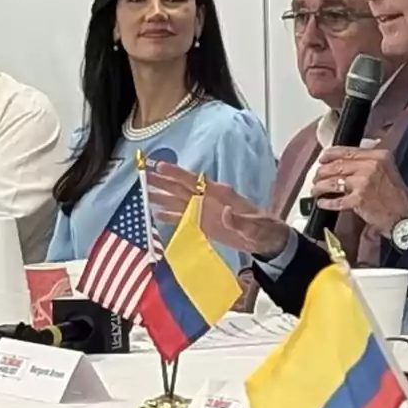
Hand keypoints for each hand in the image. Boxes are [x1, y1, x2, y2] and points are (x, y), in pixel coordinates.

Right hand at [147, 162, 290, 257]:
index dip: (177, 174)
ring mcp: (204, 210)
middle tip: (141, 174)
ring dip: (160, 196)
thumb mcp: (255, 226)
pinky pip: (181, 217)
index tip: (159, 166)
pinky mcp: (203, 223)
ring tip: (141, 192)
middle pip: (180, 187)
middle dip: (161, 181)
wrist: (267, 240)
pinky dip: (167, 215)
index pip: (195, 181)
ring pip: (177, 201)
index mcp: (221, 194)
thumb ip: (240, 221)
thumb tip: (224, 213)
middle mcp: (209, 199)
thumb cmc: (264, 229)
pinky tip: (153, 214)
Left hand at [312, 147, 407, 234]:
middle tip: (316, 178)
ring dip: (320, 187)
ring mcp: (363, 183)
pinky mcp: (358, 201)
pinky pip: (336, 201)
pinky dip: (326, 203)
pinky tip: (322, 203)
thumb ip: (370, 160)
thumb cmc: (397, 195)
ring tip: (315, 190)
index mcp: (377, 156)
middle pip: (337, 166)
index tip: (322, 159)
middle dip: (321, 173)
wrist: (405, 217)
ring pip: (333, 182)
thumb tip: (348, 157)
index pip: (347, 151)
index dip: (330, 154)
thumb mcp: (388, 168)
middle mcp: (369, 166)